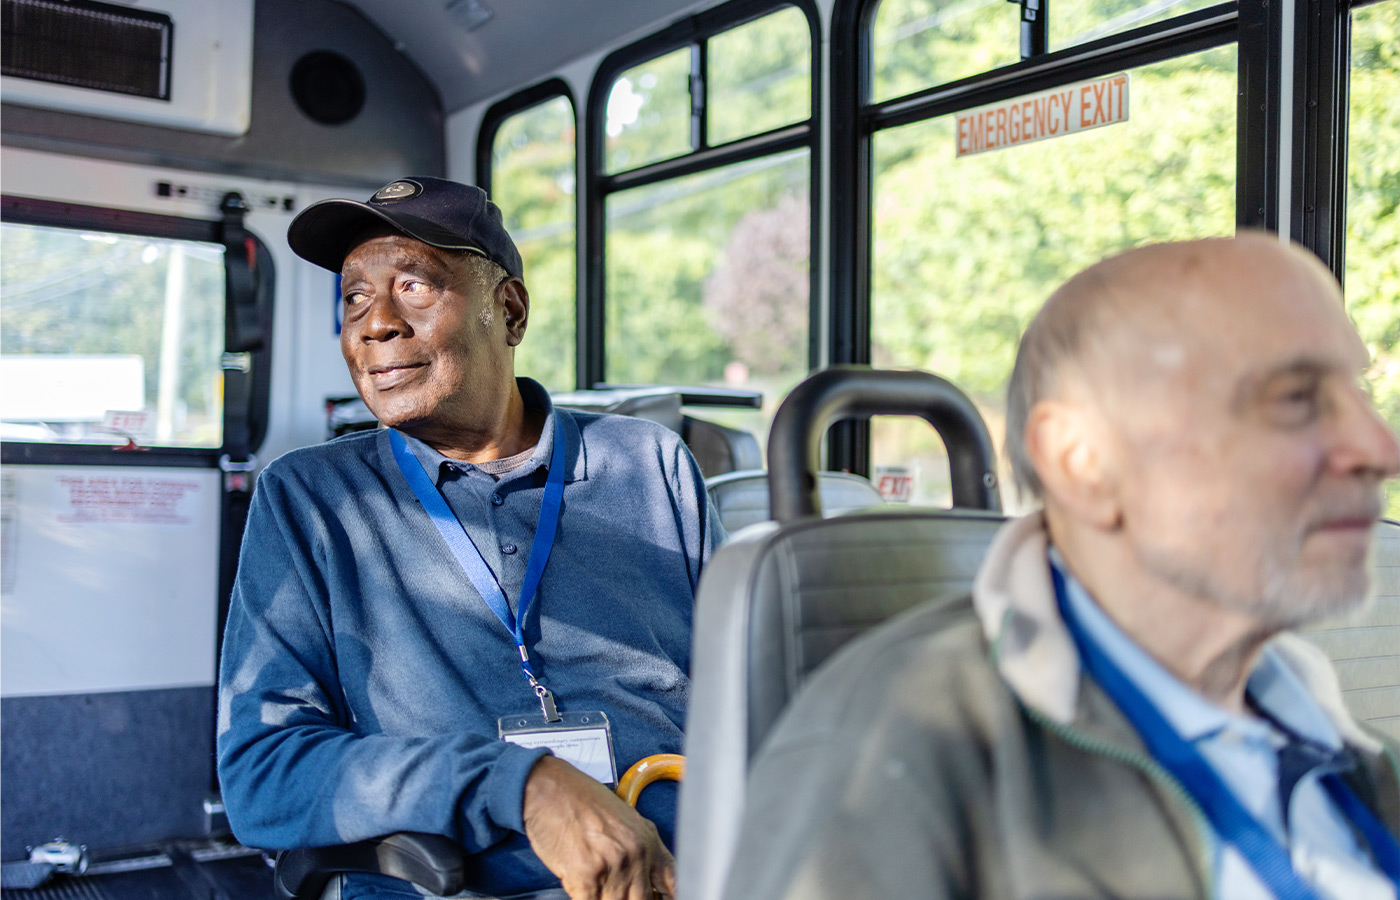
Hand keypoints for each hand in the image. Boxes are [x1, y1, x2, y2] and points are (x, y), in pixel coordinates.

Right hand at [522, 755, 675, 899]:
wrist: (549, 789)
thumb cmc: (581, 800)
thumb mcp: (626, 820)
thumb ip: (641, 850)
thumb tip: (649, 880)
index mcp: (648, 840)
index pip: (672, 883)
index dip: (668, 898)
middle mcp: (635, 854)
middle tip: (618, 893)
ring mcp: (612, 866)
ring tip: (599, 889)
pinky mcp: (585, 877)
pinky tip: (584, 891)